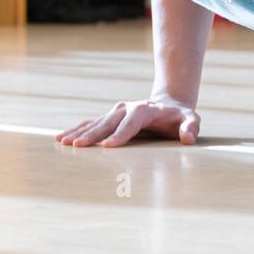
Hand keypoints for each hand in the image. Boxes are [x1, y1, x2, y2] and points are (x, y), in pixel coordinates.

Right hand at [54, 94, 200, 147]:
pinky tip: (61, 138)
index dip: (120, 134)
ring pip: (95, 122)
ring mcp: (116, 111)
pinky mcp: (109, 117)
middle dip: (93, 135)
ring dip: (79, 133)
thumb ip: (191, 128)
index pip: (131, 122)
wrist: (169, 106)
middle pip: (108, 122)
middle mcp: (127, 108)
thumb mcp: (191, 120)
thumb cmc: (180, 118)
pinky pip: (90, 124)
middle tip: (78, 147)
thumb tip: (189, 139)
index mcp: (145, 109)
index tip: (109, 146)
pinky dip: (76, 130)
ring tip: (64, 143)